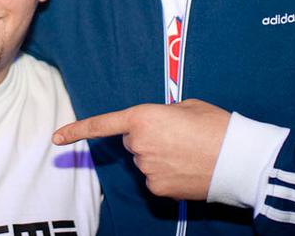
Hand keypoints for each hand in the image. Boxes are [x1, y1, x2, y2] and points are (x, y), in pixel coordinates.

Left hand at [53, 99, 229, 199]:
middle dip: (149, 137)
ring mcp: (147, 169)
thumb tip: (159, 124)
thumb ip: (163, 114)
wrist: (237, 159)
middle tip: (178, 135)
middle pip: (133, 141)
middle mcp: (139, 144)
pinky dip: (167, 174)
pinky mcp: (158, 188)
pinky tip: (187, 168)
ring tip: (188, 152)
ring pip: (145, 160)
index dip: (77, 130)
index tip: (57, 138)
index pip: (103, 124)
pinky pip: (155, 178)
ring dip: (160, 155)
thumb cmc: (216, 126)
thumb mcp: (187, 106)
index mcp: (143, 118)